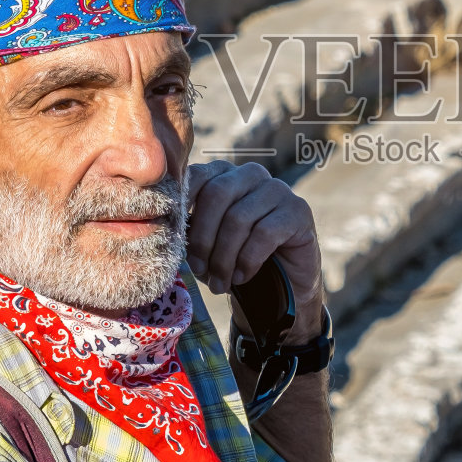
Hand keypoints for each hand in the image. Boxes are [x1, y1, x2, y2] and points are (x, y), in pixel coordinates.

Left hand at [185, 161, 324, 337]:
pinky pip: (264, 233)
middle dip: (202, 238)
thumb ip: (189, 227)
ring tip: (219, 283)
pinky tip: (241, 277)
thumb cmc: (235, 261)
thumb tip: (163, 226)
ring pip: (239, 217)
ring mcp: (278, 189)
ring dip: (224, 257)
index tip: (172, 241)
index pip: (195, 177)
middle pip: (216, 194)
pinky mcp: (298, 210)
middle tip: (198, 270)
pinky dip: (247, 260)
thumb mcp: (206, 242)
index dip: (181, 208)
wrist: (280, 287)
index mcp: (223, 174)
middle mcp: (251, 174)